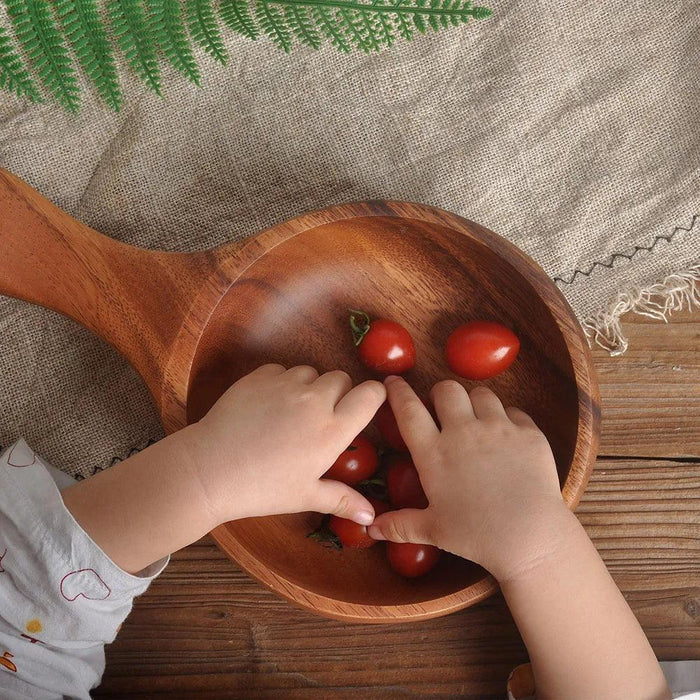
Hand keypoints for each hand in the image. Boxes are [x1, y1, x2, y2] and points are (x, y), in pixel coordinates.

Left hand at [184, 364, 385, 525]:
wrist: (210, 470)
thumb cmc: (262, 488)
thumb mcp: (305, 496)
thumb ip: (342, 500)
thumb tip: (371, 516)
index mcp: (332, 430)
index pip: (370, 395)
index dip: (372, 395)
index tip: (366, 403)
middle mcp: (315, 401)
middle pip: (341, 378)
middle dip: (337, 392)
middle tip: (321, 415)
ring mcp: (286, 385)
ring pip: (310, 372)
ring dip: (307, 386)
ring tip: (290, 411)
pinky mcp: (260, 376)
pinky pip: (281, 370)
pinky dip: (280, 382)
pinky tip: (267, 405)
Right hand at [368, 376, 570, 581]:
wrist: (529, 536)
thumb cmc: (476, 536)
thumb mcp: (433, 530)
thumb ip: (400, 525)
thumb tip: (371, 529)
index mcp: (434, 453)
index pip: (408, 410)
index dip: (398, 392)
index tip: (392, 382)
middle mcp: (463, 432)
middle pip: (446, 390)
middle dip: (441, 394)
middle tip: (443, 409)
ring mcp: (498, 428)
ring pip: (481, 394)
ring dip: (474, 403)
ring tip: (476, 419)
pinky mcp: (528, 433)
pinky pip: (514, 411)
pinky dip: (507, 418)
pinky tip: (507, 436)